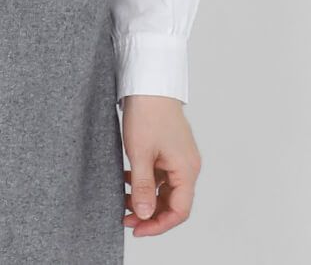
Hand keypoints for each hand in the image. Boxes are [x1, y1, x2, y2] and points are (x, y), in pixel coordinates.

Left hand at [120, 95, 201, 236]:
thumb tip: (145, 214)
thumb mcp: (140, 153)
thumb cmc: (147, 112)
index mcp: (186, 170)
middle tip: (125, 216)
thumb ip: (142, 186)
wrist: (149, 82)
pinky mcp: (170, 149)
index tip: (137, 228)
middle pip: (173, 202)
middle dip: (150, 213)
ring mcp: (179, 157)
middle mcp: (187, 166)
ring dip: (145, 197)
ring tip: (123, 199)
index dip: (158, 225)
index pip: (179, 211)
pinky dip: (145, 181)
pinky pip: (161, 175)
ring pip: (165, 189)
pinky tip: (127, 179)